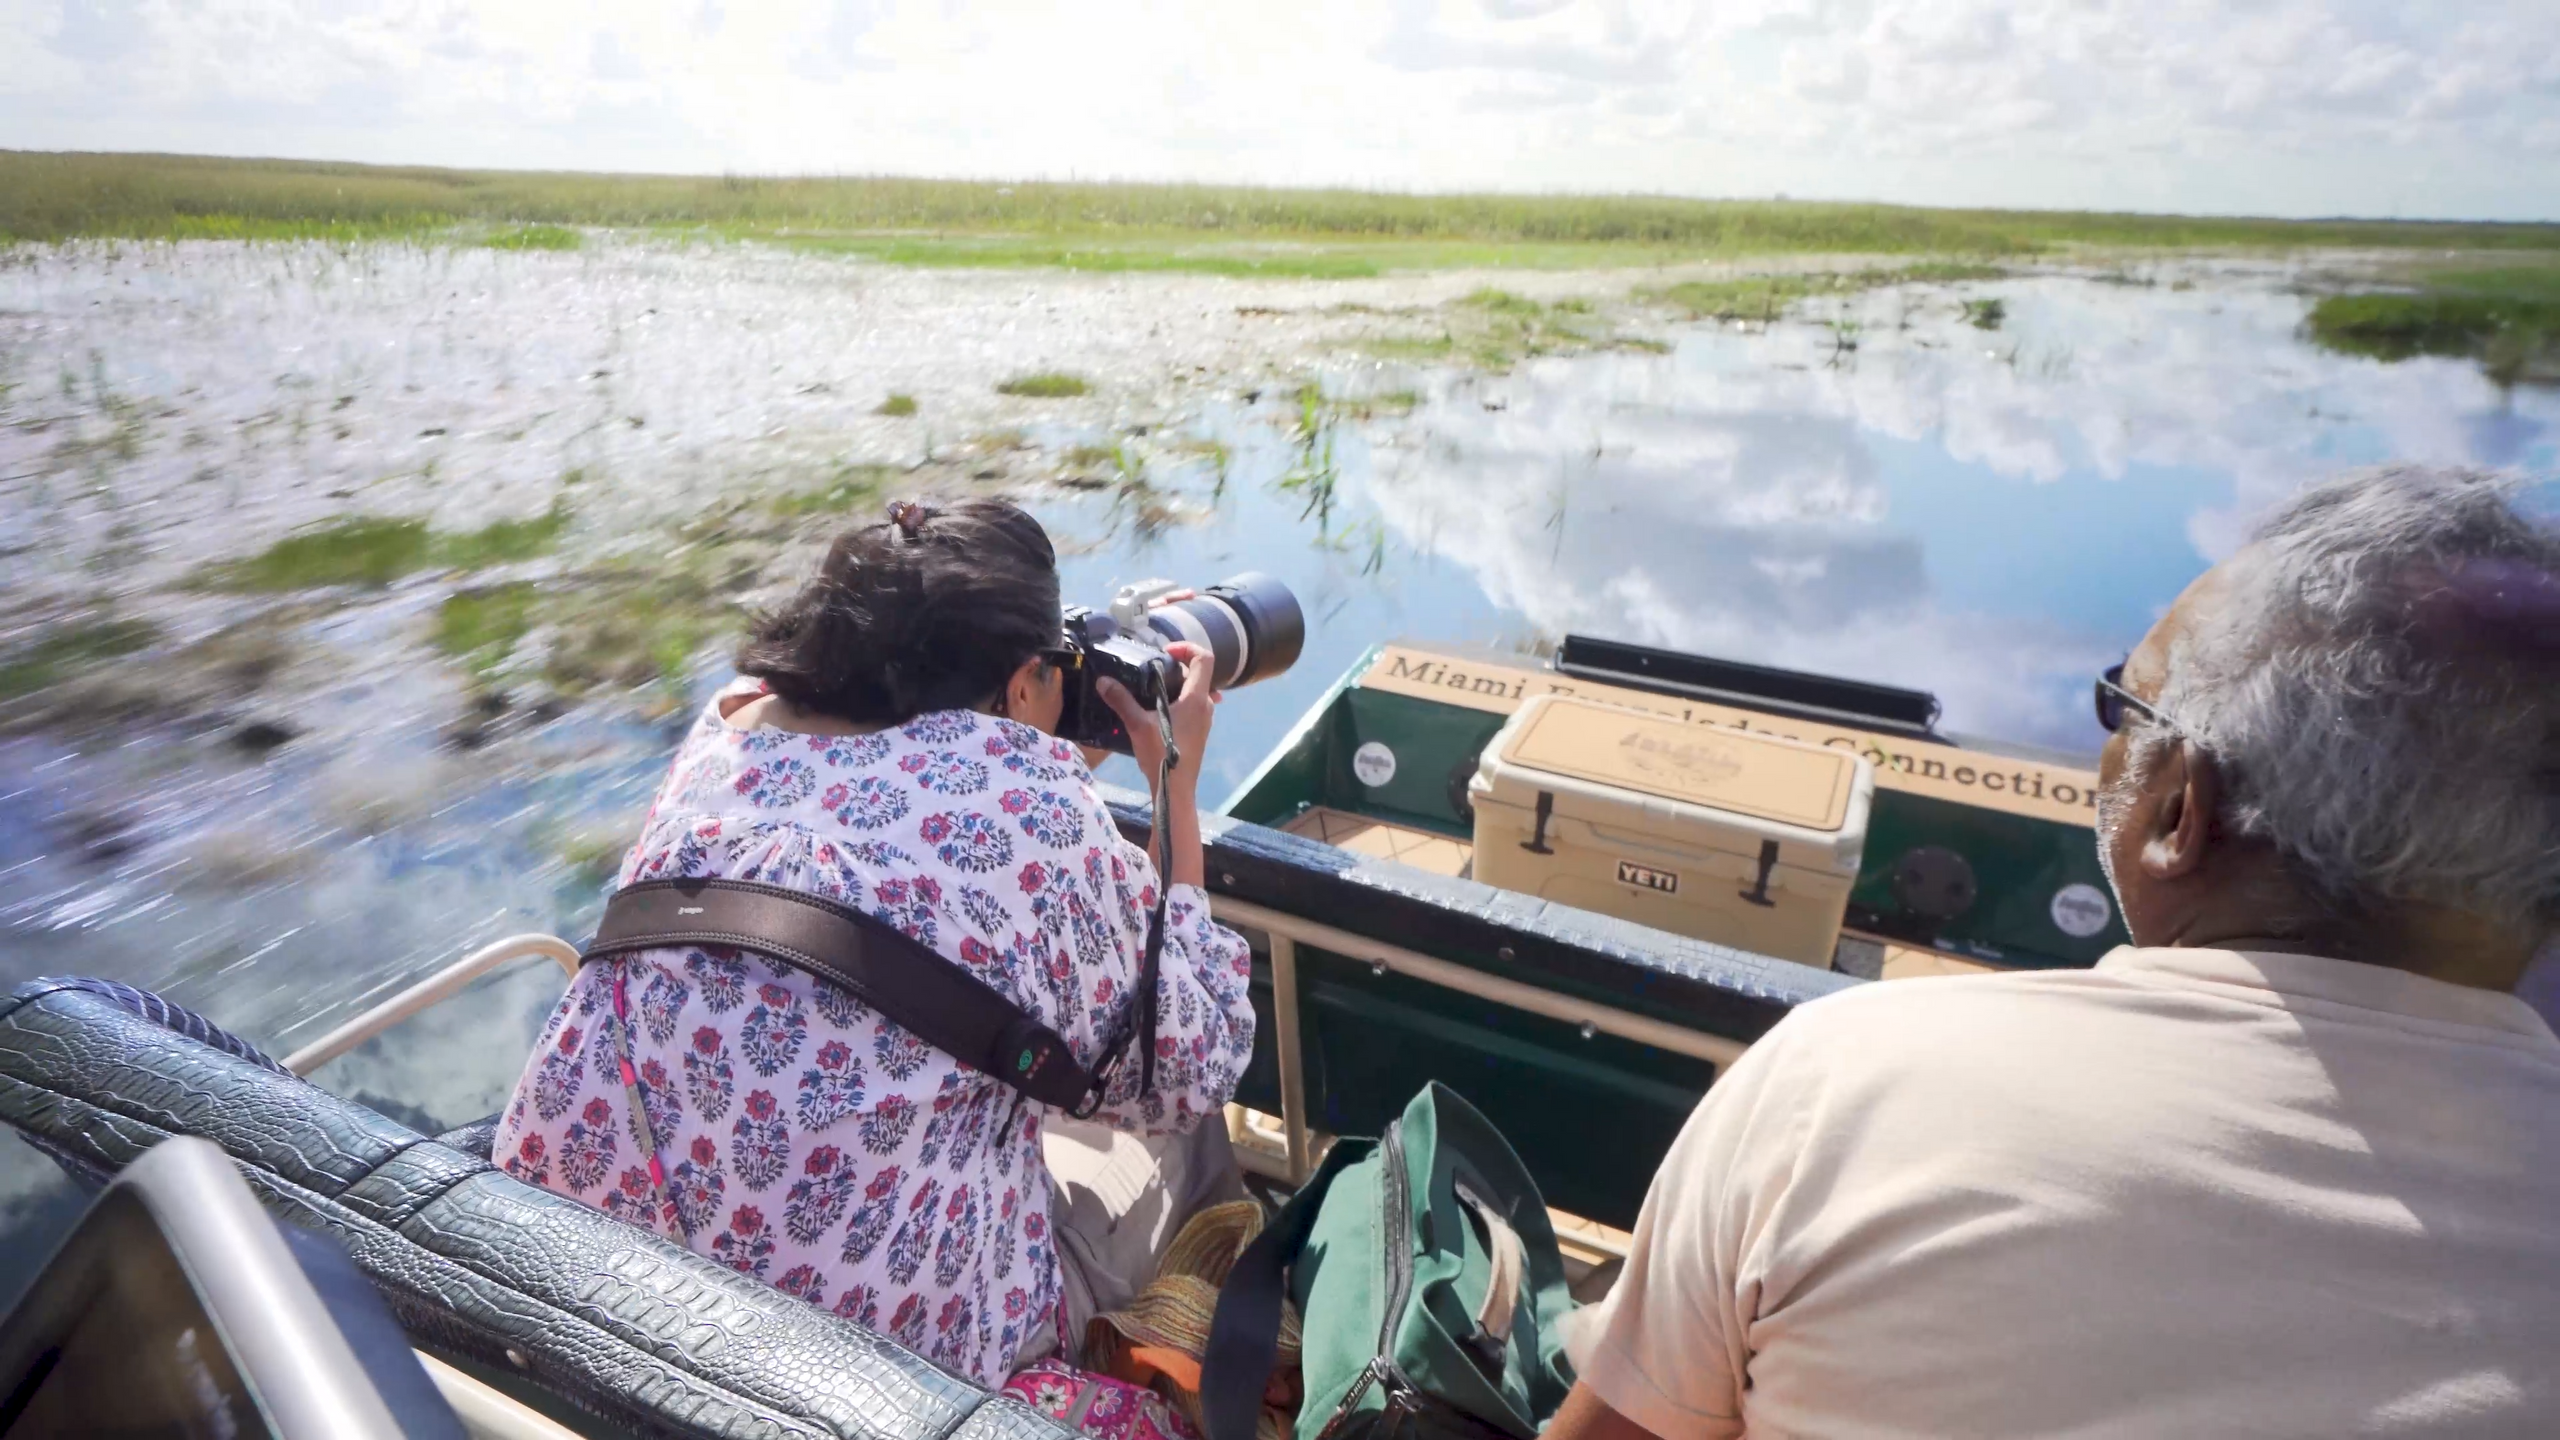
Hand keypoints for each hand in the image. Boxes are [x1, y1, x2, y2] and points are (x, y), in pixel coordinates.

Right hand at [1098, 641, 1218, 794]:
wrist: (1175, 791)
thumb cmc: (1162, 755)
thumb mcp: (1137, 725)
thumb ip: (1121, 700)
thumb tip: (1103, 681)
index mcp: (1196, 698)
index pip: (1205, 658)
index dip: (1187, 647)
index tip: (1165, 652)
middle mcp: (1205, 706)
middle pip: (1198, 674)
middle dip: (1176, 667)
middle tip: (1151, 670)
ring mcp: (1204, 720)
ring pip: (1194, 692)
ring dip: (1175, 686)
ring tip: (1150, 691)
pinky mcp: (1198, 733)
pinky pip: (1191, 707)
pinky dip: (1176, 702)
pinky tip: (1155, 712)